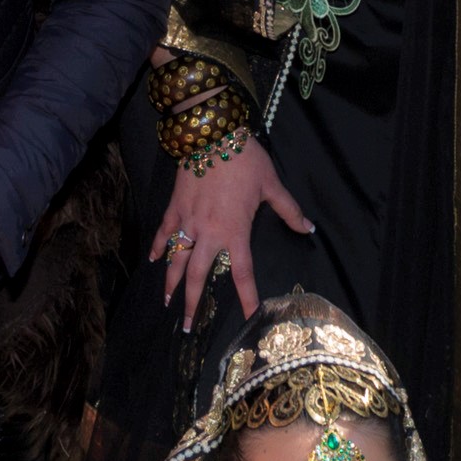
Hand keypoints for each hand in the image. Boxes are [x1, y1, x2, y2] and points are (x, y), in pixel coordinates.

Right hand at [154, 137, 311, 330]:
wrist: (212, 135)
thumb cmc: (245, 160)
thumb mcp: (272, 185)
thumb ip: (289, 210)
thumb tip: (309, 228)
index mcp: (235, 231)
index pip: (242, 273)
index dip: (247, 297)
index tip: (249, 317)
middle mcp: (208, 234)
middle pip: (199, 276)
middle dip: (193, 303)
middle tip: (188, 326)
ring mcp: (188, 222)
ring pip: (176, 259)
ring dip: (170, 282)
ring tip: (166, 302)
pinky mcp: (174, 208)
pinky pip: (163, 232)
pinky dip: (156, 247)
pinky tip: (152, 260)